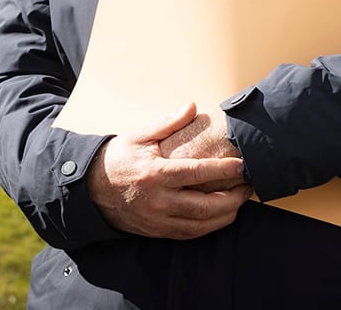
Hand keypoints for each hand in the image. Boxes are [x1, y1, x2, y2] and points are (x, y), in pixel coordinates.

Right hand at [87, 103, 252, 238]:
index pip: (197, 173)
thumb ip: (168, 123)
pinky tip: (221, 216)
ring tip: (240, 202)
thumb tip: (192, 106)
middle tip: (248, 187)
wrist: (93, 188)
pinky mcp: (157, 231)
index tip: (242, 165)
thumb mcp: (140, 135)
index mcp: (155, 174)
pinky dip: (209, 227)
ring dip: (225, 216)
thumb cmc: (120, 157)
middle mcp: (158, 201)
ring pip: (200, 225)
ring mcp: (158, 219)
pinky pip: (189, 234)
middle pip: (205, 206)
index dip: (222, 170)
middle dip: (232, 199)